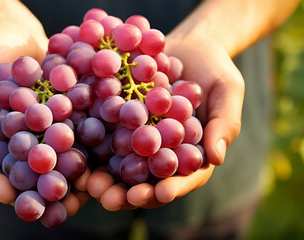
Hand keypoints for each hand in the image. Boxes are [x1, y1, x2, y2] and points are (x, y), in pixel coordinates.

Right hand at [0, 21, 89, 214]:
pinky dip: (82, 152)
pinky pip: (70, 139)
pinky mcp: (61, 122)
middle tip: (51, 208)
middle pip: (19, 171)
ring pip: (48, 162)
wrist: (24, 37)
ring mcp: (38, 133)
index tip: (9, 196)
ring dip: (64, 180)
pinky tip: (98, 164)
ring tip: (81, 196)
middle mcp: (11, 139)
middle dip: (35, 191)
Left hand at [87, 36, 244, 209]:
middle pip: (148, 181)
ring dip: (105, 179)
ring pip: (121, 166)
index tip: (162, 194)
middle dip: (130, 193)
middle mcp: (161, 152)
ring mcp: (137, 139)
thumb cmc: (214, 69)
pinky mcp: (117, 122)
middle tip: (112, 200)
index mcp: (191, 153)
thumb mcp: (227, 90)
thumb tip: (217, 158)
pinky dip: (91, 148)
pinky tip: (76, 153)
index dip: (173, 187)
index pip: (184, 178)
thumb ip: (224, 123)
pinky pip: (104, 138)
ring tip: (91, 186)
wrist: (185, 47)